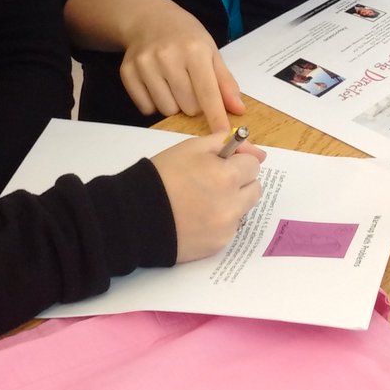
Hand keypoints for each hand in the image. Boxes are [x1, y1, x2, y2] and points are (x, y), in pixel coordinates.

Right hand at [117, 0, 243, 130]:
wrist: (148, 18)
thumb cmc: (185, 36)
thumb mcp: (211, 52)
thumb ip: (225, 82)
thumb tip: (238, 110)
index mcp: (194, 50)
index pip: (208, 93)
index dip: (216, 117)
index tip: (223, 135)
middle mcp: (168, 57)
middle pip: (188, 107)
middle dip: (194, 105)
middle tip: (191, 88)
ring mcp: (145, 64)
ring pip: (166, 110)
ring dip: (174, 105)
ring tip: (174, 86)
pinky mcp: (127, 72)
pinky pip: (145, 108)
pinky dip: (154, 104)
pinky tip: (157, 85)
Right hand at [151, 132, 265, 262]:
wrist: (134, 215)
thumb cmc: (161, 176)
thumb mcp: (191, 148)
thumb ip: (225, 144)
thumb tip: (256, 150)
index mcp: (226, 176)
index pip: (253, 165)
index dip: (237, 162)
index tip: (222, 164)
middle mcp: (232, 204)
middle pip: (255, 189)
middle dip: (240, 182)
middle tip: (213, 181)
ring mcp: (226, 228)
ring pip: (244, 210)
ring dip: (232, 202)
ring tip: (202, 200)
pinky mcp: (217, 245)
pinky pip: (230, 229)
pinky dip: (219, 222)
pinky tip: (197, 217)